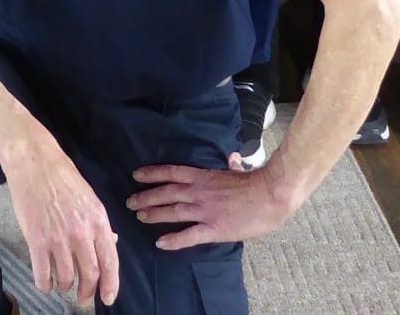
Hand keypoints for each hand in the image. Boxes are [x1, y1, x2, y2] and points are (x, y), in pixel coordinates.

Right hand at [2, 139, 121, 309]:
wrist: (34, 162)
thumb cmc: (63, 178)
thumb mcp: (90, 198)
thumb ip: (100, 224)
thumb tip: (110, 244)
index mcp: (98, 220)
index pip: (110, 261)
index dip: (111, 285)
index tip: (108, 299)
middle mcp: (81, 231)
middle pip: (90, 274)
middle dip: (87, 292)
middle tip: (83, 298)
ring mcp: (58, 236)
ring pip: (67, 276)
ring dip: (66, 287)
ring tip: (63, 286)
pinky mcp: (36, 239)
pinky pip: (43, 272)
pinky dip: (45, 284)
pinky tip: (45, 284)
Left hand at [128, 155, 295, 250]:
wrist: (269, 195)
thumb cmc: (255, 183)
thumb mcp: (238, 170)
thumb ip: (231, 165)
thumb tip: (232, 157)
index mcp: (204, 177)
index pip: (172, 172)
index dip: (153, 174)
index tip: (136, 175)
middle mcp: (199, 192)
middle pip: (167, 193)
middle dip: (146, 197)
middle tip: (130, 202)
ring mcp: (205, 211)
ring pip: (173, 212)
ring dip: (155, 214)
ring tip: (140, 217)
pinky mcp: (214, 229)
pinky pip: (189, 235)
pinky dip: (174, 239)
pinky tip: (160, 243)